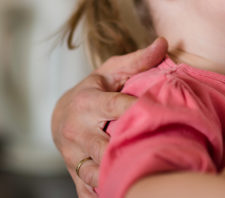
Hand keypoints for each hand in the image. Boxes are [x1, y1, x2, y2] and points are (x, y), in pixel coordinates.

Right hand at [51, 37, 167, 195]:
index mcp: (87, 103)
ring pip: (96, 174)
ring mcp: (74, 156)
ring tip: (146, 176)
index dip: (139, 111)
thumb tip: (163, 42)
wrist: (60, 116)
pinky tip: (128, 190)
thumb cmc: (94, 90)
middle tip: (160, 151)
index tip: (165, 113)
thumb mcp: (112, 71)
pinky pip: (89, 192)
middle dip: (129, 150)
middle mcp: (76, 131)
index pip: (115, 108)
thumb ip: (138, 60)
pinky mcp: (75, 175)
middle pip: (105, 147)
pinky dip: (106, 194)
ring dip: (118, 176)